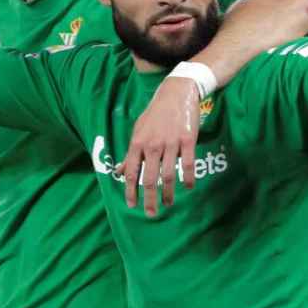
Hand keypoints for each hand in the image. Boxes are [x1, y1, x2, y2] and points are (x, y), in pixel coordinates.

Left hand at [120, 77, 199, 216]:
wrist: (176, 93)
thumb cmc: (155, 114)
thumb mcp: (138, 131)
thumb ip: (130, 154)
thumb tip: (118, 172)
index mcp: (138, 143)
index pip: (131, 172)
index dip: (130, 191)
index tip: (131, 205)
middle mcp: (153, 145)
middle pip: (149, 178)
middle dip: (149, 198)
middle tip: (150, 214)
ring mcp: (171, 143)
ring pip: (169, 174)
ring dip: (168, 193)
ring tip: (168, 204)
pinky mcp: (187, 140)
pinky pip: (188, 163)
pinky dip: (189, 177)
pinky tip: (189, 187)